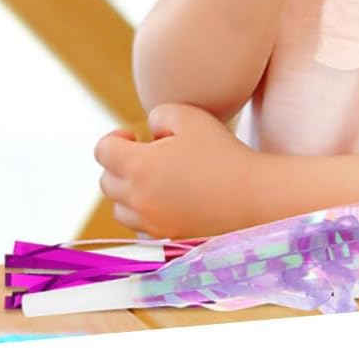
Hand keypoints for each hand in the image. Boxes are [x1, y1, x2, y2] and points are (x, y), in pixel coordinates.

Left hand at [94, 103, 264, 238]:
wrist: (256, 198)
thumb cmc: (222, 152)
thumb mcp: (187, 116)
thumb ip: (158, 116)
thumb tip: (149, 133)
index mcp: (138, 167)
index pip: (102, 151)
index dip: (114, 138)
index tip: (136, 136)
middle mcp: (139, 201)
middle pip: (106, 182)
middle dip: (121, 166)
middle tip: (151, 156)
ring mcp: (153, 226)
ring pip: (120, 211)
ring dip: (130, 194)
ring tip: (159, 181)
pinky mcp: (169, 242)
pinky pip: (142, 230)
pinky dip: (147, 216)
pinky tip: (172, 202)